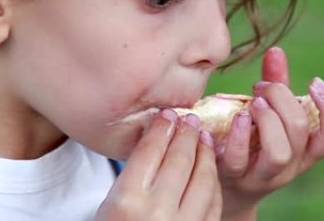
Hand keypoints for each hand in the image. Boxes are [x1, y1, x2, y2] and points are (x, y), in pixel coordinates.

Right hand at [95, 110, 221, 220]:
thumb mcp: (110, 205)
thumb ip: (134, 174)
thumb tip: (158, 133)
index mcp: (127, 201)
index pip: (150, 151)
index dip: (162, 127)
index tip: (167, 114)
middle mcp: (156, 213)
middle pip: (179, 159)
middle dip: (185, 133)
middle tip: (188, 118)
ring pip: (202, 178)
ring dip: (204, 153)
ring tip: (201, 136)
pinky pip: (213, 202)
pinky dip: (212, 179)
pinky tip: (207, 166)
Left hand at [216, 47, 323, 220]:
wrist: (223, 188)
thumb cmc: (251, 143)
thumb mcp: (268, 116)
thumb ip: (275, 85)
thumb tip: (276, 51)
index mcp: (305, 152)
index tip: (313, 81)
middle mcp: (289, 166)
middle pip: (299, 131)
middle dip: (281, 98)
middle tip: (260, 87)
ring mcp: (262, 176)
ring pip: (278, 152)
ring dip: (266, 118)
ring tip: (251, 103)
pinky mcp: (233, 177)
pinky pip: (239, 159)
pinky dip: (237, 134)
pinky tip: (233, 116)